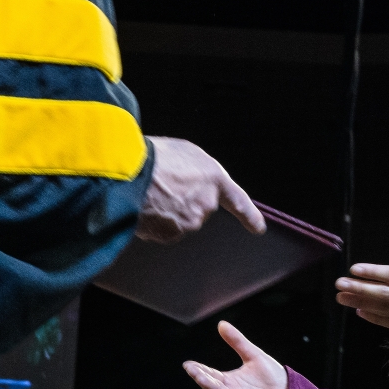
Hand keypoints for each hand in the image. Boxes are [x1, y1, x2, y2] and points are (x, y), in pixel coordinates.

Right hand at [136, 136, 265, 243]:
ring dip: (166, 211)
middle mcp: (206, 204)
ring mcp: (189, 222)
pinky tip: (143, 206)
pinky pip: (162, 230)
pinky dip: (153, 221)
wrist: (130, 174)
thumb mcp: (184, 153)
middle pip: (198, 209)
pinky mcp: (169, 235)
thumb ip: (197, 174)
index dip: (250, 216)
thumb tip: (192, 186)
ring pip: (178, 220)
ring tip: (149, 193)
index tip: (259, 228)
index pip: (238, 201)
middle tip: (162, 185)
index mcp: (214, 179)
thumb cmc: (154, 156)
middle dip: (183, 201)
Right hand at [184, 321, 287, 388]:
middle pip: (213, 387)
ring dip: (211, 388)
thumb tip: (221, 324)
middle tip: (191, 369)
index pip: (210, 376)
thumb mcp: (254, 355)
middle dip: (201, 378)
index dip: (199, 370)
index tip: (188, 364)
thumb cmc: (274, 379)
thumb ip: (237, 342)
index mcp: (230, 382)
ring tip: (201, 378)